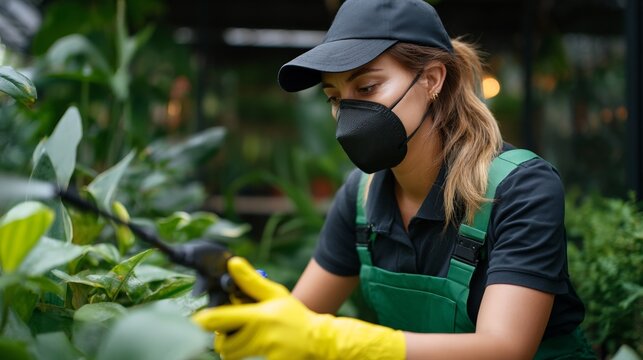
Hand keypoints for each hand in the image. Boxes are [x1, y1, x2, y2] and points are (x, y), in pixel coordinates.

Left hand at [191, 257, 404, 359]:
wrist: (320, 341)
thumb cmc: (295, 316)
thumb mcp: (276, 295)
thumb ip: (251, 281)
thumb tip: (232, 263)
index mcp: (259, 316)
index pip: (220, 320)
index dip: (204, 320)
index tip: (198, 319)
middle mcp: (260, 336)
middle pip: (222, 344)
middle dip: (221, 338)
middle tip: (227, 330)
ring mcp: (265, 354)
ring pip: (232, 355)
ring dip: (232, 347)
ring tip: (243, 337)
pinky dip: (247, 356)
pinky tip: (258, 348)